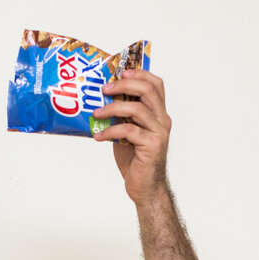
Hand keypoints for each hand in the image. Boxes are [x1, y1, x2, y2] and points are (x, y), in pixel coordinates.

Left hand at [91, 68, 171, 206]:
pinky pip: (129, 131)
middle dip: (124, 86)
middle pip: (148, 90)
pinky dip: (110, 131)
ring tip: (96, 113)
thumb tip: (100, 100)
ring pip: (137, 109)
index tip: (121, 72)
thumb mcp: (127, 132)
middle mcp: (162, 120)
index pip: (156, 84)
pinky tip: (98, 136)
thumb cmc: (135, 160)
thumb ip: (122, 116)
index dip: (140, 74)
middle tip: (104, 89)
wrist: (145, 187)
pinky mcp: (152, 145)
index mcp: (158, 113)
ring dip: (113, 108)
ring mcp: (159, 132)